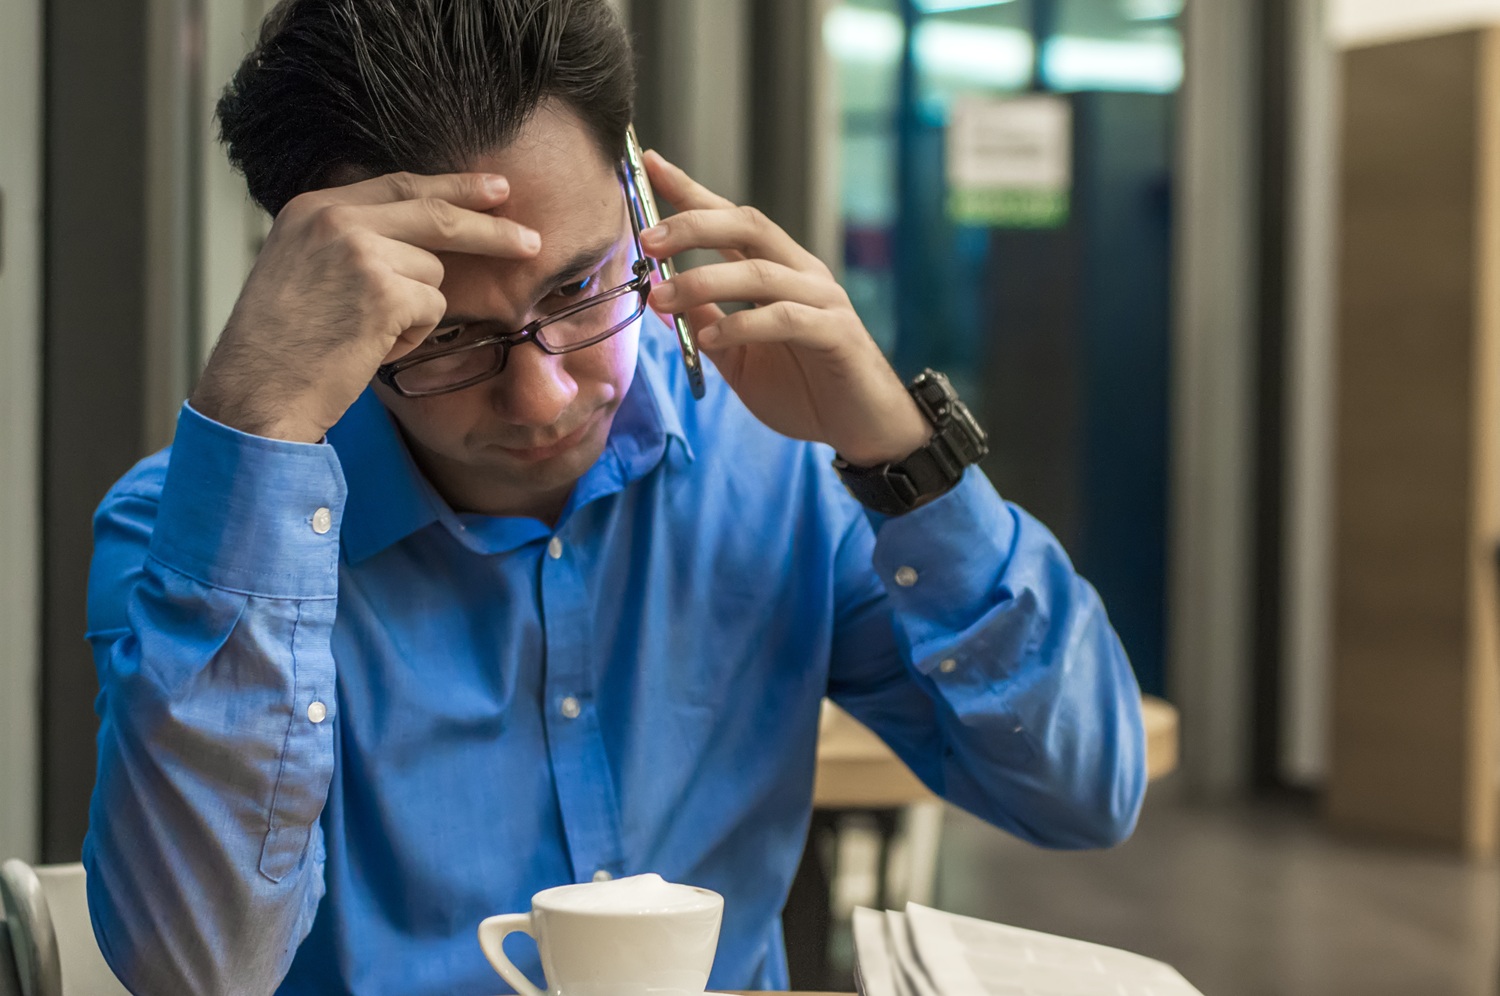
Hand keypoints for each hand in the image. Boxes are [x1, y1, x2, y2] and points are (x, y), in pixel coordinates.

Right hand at [191, 171, 541, 442]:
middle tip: (531, 240)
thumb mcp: (303, 270)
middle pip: (436, 212)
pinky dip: (412, 337)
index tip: (494, 188)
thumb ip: (351, 243)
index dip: (453, 187)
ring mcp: (358, 249)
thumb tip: (422, 241)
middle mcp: (334, 217)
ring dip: (416, 312)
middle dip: (491, 227)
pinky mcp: (382, 289)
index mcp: (313, 208)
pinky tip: (370, 349)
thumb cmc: (281, 349)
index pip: (400, 185)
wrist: (254, 392)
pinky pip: (432, 309)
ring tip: (365, 335)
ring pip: (433, 274)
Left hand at [640, 151, 929, 466]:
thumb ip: (707, 322)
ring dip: (703, 280)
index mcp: (779, 271)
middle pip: (748, 226)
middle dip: (693, 226)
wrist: (864, 428)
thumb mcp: (739, 357)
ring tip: (660, 297)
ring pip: (760, 272)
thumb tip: (660, 294)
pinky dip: (742, 324)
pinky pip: (785, 318)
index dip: (692, 191)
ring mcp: (823, 301)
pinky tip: (710, 338)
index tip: (651, 164)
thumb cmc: (805, 390)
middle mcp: (802, 274)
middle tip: (647, 241)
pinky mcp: (837, 334)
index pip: (732, 218)